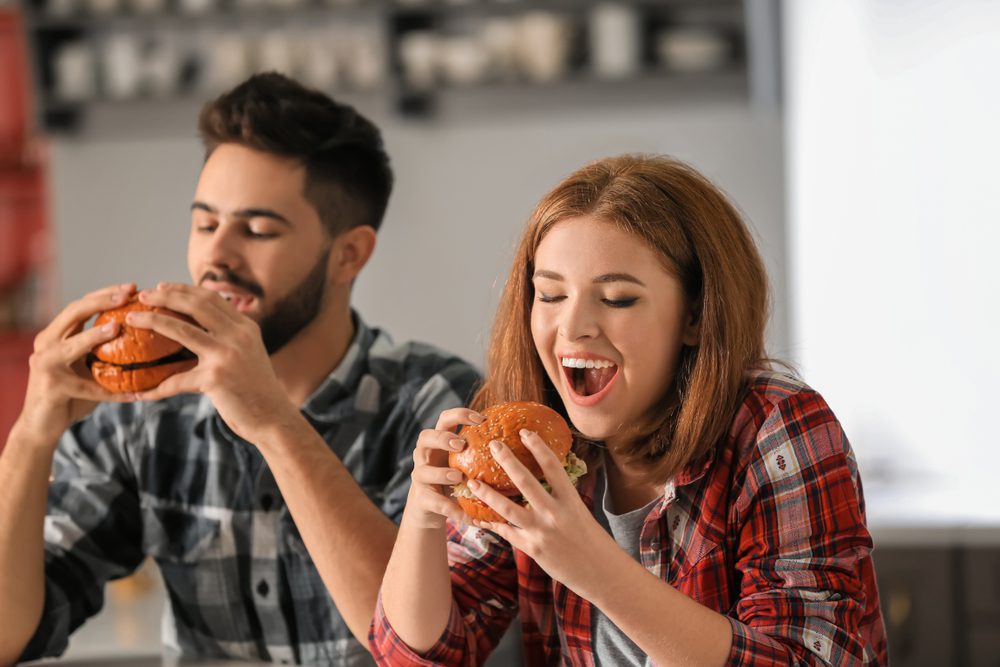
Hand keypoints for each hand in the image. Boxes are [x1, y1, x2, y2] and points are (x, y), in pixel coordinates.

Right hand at [16, 284, 136, 445]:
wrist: (42, 425)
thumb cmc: (71, 395)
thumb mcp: (88, 367)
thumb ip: (105, 352)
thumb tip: (147, 340)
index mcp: (56, 334)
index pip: (82, 305)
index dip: (106, 293)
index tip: (133, 287)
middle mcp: (46, 342)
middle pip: (74, 312)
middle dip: (102, 300)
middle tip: (129, 294)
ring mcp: (44, 363)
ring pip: (72, 344)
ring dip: (95, 335)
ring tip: (118, 326)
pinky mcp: (51, 386)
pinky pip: (87, 387)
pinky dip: (111, 391)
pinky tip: (133, 393)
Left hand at [127, 283, 298, 440]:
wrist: (273, 417)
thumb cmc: (257, 389)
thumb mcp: (248, 354)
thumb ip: (230, 338)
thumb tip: (200, 329)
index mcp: (246, 327)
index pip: (211, 298)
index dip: (183, 289)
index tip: (161, 287)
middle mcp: (239, 335)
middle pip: (196, 305)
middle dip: (165, 296)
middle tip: (142, 296)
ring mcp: (227, 355)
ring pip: (182, 330)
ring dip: (152, 321)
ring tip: (132, 320)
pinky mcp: (216, 378)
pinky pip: (177, 380)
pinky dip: (156, 388)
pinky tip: (139, 392)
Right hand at [404, 408, 483, 529]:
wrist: (430, 508)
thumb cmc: (454, 479)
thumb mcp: (465, 462)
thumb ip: (480, 451)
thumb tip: (524, 441)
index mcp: (439, 442)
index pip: (444, 419)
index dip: (460, 414)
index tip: (481, 419)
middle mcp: (425, 455)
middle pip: (424, 437)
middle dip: (442, 439)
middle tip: (461, 444)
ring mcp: (420, 477)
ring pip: (423, 471)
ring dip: (442, 473)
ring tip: (458, 477)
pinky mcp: (422, 499)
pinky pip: (435, 503)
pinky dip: (452, 509)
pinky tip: (470, 517)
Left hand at [467, 430, 613, 590]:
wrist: (600, 572)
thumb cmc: (591, 539)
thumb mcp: (579, 511)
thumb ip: (560, 496)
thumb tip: (544, 478)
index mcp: (570, 499)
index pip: (552, 466)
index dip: (537, 447)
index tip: (524, 432)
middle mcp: (554, 513)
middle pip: (525, 481)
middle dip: (507, 461)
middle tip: (493, 445)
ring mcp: (541, 531)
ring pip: (508, 508)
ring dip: (487, 494)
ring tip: (473, 482)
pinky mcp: (532, 548)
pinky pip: (506, 532)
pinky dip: (492, 524)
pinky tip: (478, 517)